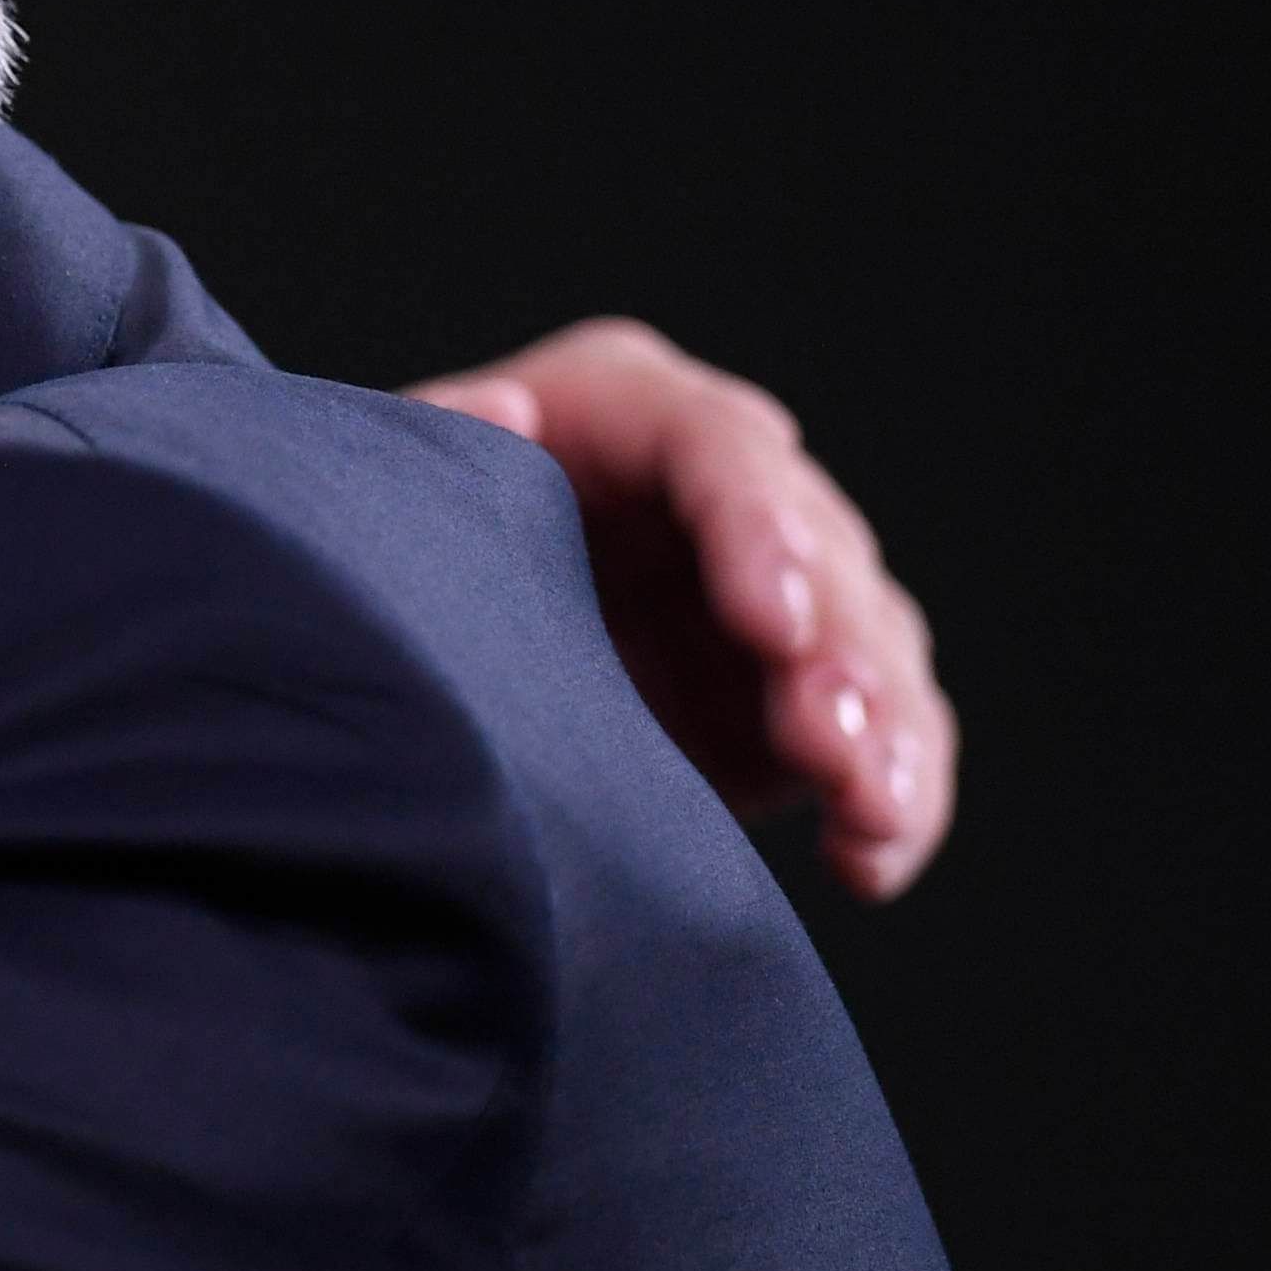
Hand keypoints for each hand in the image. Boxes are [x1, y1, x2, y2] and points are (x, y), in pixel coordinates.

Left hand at [410, 324, 954, 899]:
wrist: (397, 663)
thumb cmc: (383, 548)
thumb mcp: (391, 498)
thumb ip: (441, 455)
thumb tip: (500, 410)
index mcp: (624, 410)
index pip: (720, 449)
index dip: (759, 532)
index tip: (771, 623)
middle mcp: (724, 486)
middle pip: (819, 552)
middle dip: (837, 652)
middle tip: (827, 740)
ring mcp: (779, 589)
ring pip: (871, 648)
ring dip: (880, 734)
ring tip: (869, 814)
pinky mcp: (802, 692)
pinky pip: (880, 741)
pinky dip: (888, 800)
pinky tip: (870, 860)